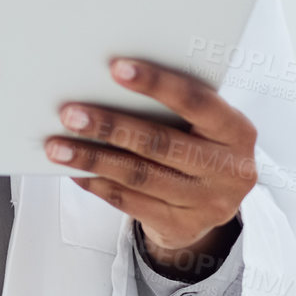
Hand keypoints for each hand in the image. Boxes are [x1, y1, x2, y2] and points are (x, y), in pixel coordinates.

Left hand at [44, 58, 257, 278]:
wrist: (215, 203)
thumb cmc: (201, 146)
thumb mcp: (205, 125)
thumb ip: (176, 108)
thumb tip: (108, 83)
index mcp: (237, 132)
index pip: (197, 102)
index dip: (157, 83)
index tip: (116, 68)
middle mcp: (229, 170)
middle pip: (160, 144)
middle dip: (110, 126)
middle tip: (70, 114)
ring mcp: (207, 204)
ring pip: (139, 177)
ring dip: (93, 159)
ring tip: (58, 146)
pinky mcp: (182, 228)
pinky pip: (130, 203)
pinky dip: (98, 184)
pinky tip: (76, 171)